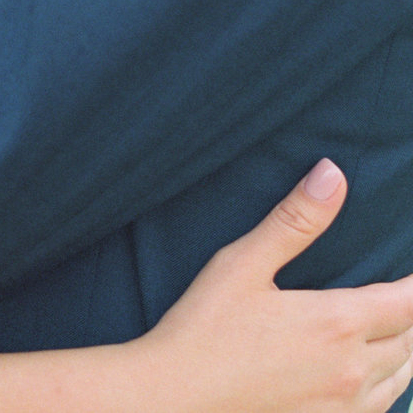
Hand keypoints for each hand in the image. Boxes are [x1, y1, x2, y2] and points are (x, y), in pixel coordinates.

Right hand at [141, 159, 412, 412]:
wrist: (177, 399)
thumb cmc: (205, 329)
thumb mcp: (243, 264)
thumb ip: (294, 220)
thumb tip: (332, 175)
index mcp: (336, 324)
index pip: (407, 303)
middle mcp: (352, 370)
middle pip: (409, 340)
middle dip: (411, 314)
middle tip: (406, 295)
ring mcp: (344, 408)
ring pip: (401, 379)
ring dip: (406, 351)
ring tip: (404, 331)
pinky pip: (381, 408)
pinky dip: (390, 386)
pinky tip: (378, 377)